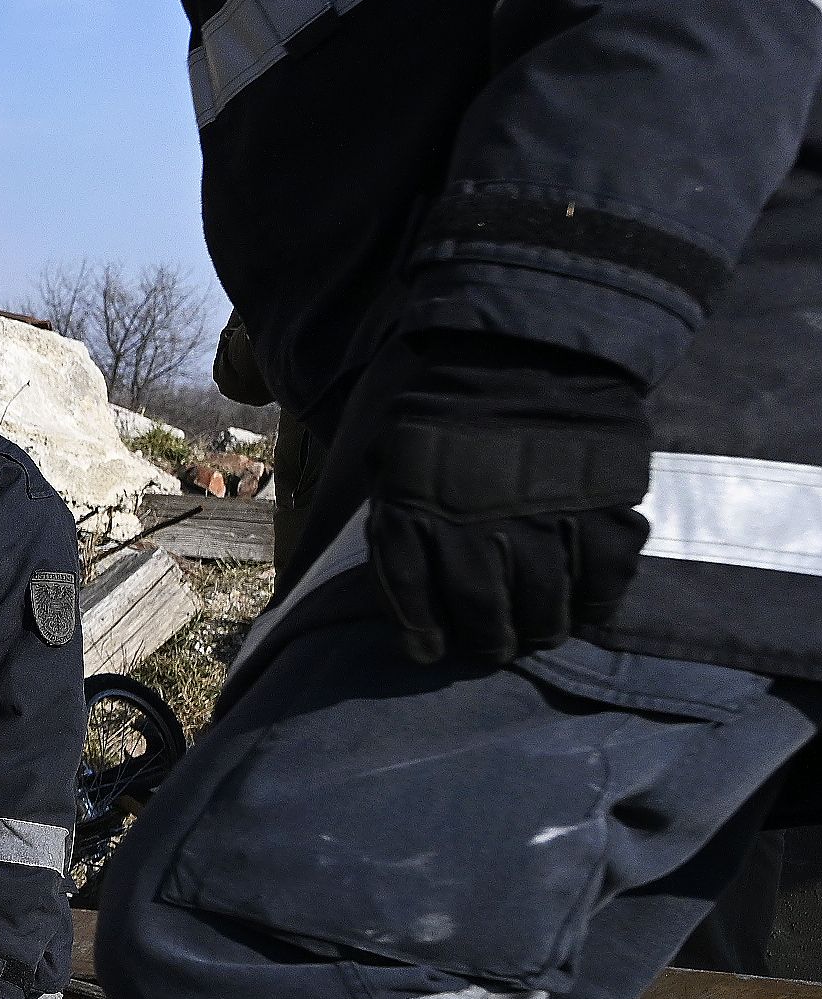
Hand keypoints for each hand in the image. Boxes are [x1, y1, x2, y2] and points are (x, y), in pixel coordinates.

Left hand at [363, 333, 647, 668]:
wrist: (528, 348)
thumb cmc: (450, 408)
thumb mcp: (393, 453)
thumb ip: (393, 511)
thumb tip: (395, 579)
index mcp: (417, 508)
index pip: (412, 594)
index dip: (420, 631)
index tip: (428, 649)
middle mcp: (477, 526)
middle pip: (482, 612)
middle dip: (485, 641)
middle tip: (492, 647)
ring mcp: (545, 521)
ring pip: (544, 608)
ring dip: (539, 631)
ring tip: (537, 633)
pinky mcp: (605, 511)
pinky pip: (604, 580)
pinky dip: (596, 604)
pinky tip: (587, 609)